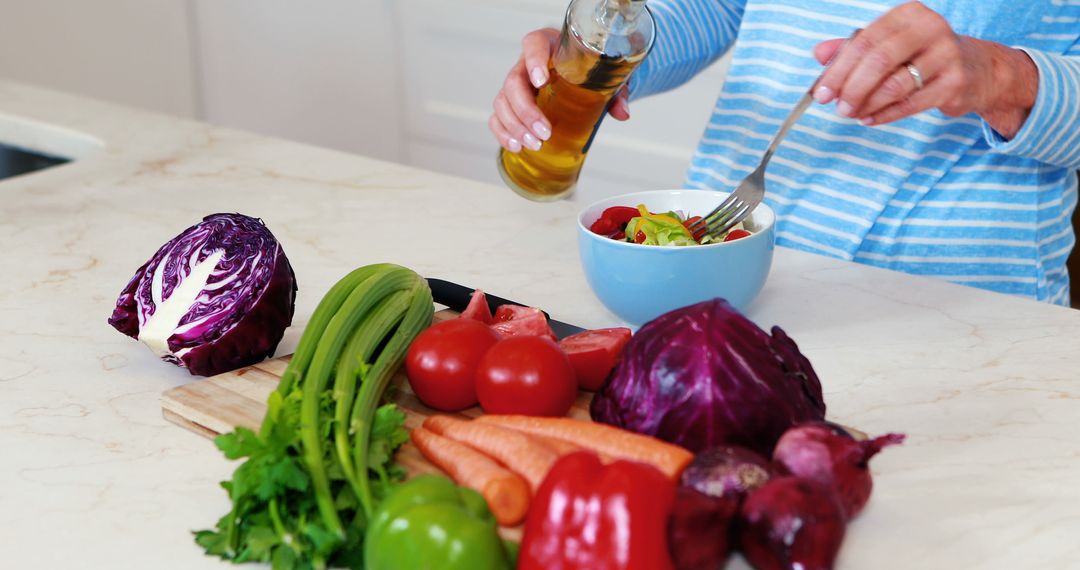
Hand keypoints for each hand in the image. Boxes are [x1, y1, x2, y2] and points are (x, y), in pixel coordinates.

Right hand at [490, 28, 630, 152]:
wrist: (578, 77)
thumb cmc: (587, 72)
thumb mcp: (604, 77)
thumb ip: (615, 92)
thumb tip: (622, 113)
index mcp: (549, 46)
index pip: (534, 44)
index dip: (534, 60)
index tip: (541, 80)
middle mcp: (526, 64)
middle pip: (513, 82)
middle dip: (526, 111)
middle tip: (545, 132)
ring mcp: (516, 85)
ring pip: (502, 102)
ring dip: (515, 126)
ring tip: (534, 144)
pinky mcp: (510, 104)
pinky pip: (497, 117)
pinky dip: (503, 133)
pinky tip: (516, 146)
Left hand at [812, 1, 1036, 137]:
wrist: (976, 69)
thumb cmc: (921, 55)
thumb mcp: (888, 44)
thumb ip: (852, 48)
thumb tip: (818, 54)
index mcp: (908, 14)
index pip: (864, 41)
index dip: (839, 69)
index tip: (821, 92)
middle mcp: (930, 28)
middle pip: (879, 61)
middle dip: (852, 88)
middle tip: (836, 107)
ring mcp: (947, 55)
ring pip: (895, 85)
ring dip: (867, 103)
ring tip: (851, 114)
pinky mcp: (955, 82)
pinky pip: (911, 104)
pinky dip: (885, 115)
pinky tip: (869, 119)